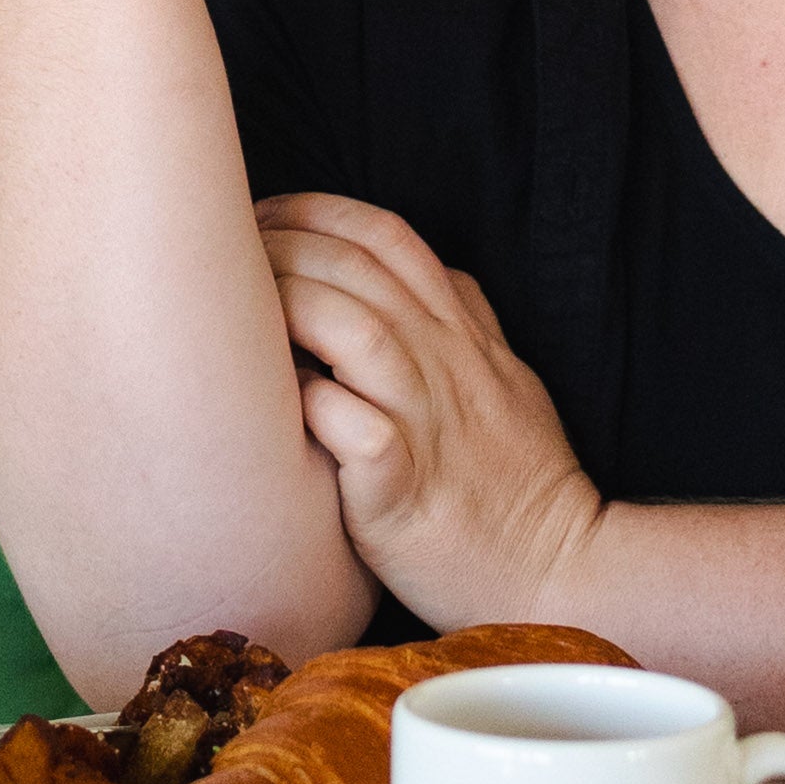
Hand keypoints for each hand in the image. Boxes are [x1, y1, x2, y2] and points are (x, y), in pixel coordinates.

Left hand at [253, 193, 610, 635]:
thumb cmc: (518, 482)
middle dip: (283, 246)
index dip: (318, 213)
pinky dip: (313, 406)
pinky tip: (277, 403)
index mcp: (463, 335)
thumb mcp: (507, 380)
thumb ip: (464, 322)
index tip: (264, 216)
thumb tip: (426, 273)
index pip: (389, 238)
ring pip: (357, 331)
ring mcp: (429, 425)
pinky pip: (356, 430)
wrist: (559, 570)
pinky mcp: (405, 490)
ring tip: (235, 313)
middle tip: (226, 253)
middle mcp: (447, 366)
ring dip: (291, 307)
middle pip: (359, 270)